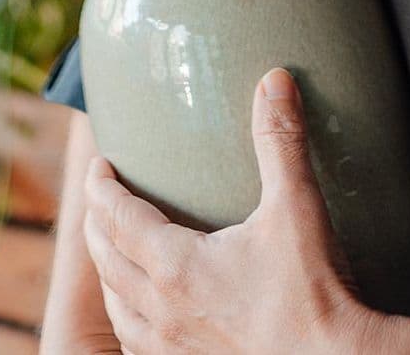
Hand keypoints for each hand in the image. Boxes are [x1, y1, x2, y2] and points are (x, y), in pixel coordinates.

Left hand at [82, 67, 377, 353]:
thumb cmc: (312, 290)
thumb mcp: (295, 205)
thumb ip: (280, 140)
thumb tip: (274, 80)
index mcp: (176, 265)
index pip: (119, 218)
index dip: (102, 189)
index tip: (99, 167)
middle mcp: (163, 310)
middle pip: (109, 261)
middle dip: (97, 226)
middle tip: (97, 201)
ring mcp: (173, 348)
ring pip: (119, 308)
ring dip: (109, 274)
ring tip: (111, 254)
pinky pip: (139, 346)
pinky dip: (129, 321)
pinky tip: (143, 318)